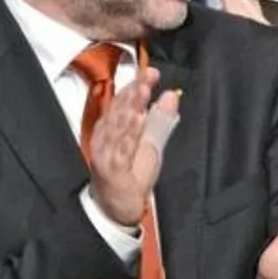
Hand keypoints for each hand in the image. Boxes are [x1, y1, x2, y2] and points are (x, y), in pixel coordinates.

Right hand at [87, 67, 171, 227]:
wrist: (116, 207)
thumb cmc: (131, 173)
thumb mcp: (150, 143)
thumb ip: (160, 119)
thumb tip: (171, 94)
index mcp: (113, 127)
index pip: (124, 101)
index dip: (137, 84)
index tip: (152, 71)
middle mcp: (106, 137)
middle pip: (119, 110)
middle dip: (134, 92)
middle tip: (147, 77)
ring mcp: (106, 153)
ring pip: (118, 127)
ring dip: (131, 108)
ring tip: (143, 93)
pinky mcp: (111, 170)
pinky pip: (121, 150)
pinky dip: (129, 134)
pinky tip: (139, 121)